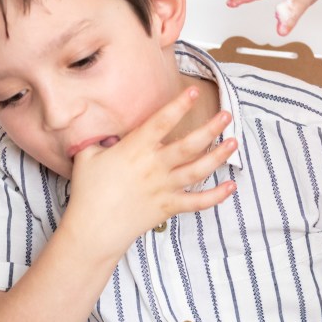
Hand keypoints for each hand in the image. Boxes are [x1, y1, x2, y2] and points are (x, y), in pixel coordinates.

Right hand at [66, 87, 236, 257]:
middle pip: (189, 144)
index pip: (161, 122)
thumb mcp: (87, 156)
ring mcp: (164, 187)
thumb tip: (108, 132)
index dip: (179, 105)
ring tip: (234, 142)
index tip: (194, 91)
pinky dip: (216, 196)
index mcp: (135, 149)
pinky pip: (197, 202)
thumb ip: (99, 140)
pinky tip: (231, 187)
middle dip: (211, 128)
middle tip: (227, 115)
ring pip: (198, 170)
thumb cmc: (88, 192)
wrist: (93, 230)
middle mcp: (154, 166)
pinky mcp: (168, 207)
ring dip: (219, 156)